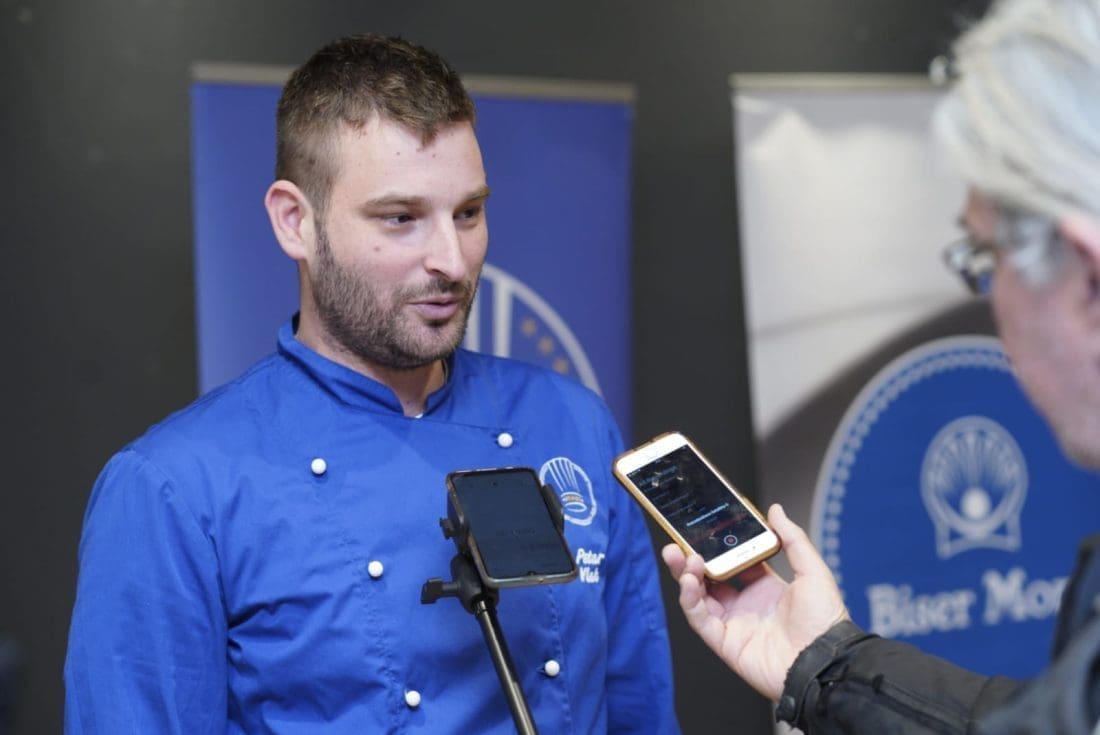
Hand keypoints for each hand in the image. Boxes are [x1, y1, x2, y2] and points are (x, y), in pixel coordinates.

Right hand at [662, 503, 848, 701]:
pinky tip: (688, 582)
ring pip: (698, 597)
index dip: (716, 548)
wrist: (826, 661)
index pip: (731, 562)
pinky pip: (700, 619)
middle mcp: (745, 605)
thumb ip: (792, 539)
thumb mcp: (812, 571)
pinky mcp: (724, 642)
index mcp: (764, 587)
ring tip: (681, 557)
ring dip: (685, 576)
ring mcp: (733, 623)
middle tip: (677, 543)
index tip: (703, 531)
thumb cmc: (826, 620)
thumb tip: (775, 510)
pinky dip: (689, 600)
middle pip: (708, 579)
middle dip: (690, 560)